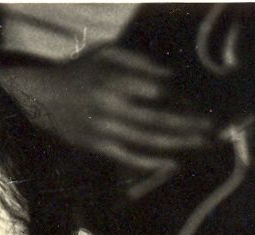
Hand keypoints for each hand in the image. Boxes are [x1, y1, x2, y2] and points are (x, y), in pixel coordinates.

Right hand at [0, 46, 218, 172]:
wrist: (43, 99)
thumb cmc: (80, 71)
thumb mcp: (105, 52)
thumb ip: (137, 62)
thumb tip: (168, 78)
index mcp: (113, 81)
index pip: (156, 91)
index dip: (179, 97)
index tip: (199, 103)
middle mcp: (110, 108)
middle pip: (156, 118)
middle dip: (187, 124)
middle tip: (212, 128)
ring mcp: (103, 130)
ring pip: (146, 139)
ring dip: (176, 143)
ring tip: (200, 144)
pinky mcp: (98, 146)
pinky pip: (128, 157)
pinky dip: (150, 160)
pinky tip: (171, 162)